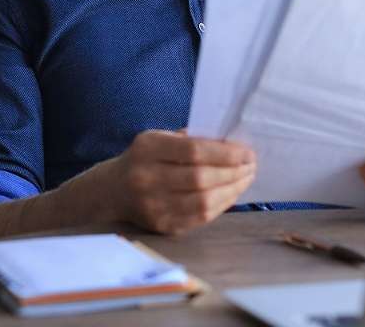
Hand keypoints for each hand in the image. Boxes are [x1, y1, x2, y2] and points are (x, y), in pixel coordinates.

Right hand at [105, 129, 255, 235]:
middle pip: (200, 179)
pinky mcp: (163, 226)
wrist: (113, 191)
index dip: (225, 153)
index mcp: (148, 149)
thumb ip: (191, 139)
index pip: (193, 151)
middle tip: (251, 165)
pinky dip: (222, 205)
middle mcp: (147, 179)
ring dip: (232, 190)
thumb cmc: (145, 159)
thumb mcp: (160, 138)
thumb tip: (232, 144)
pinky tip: (232, 193)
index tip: (247, 152)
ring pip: (203, 202)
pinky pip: (201, 218)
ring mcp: (154, 206)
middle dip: (233, 172)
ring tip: (246, 178)